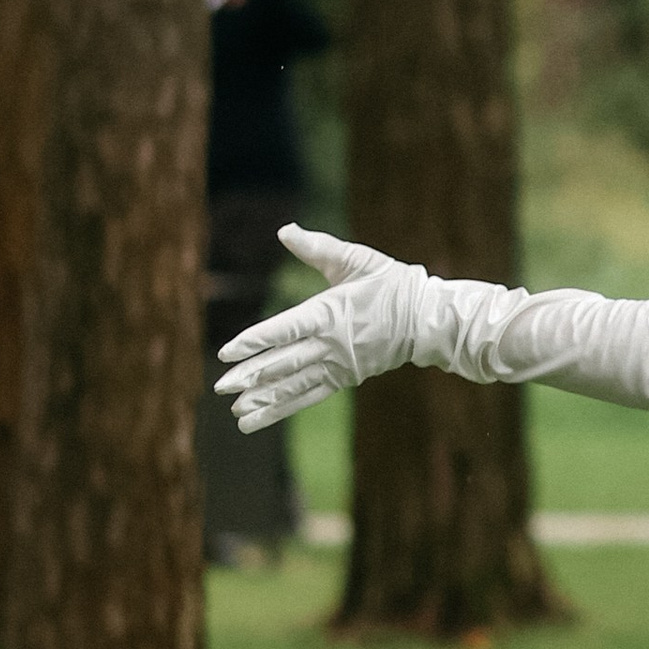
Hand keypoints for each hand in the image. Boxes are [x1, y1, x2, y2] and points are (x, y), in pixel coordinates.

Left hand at [216, 224, 423, 430]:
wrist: (427, 320)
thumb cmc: (391, 283)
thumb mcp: (357, 259)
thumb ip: (318, 248)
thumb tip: (284, 230)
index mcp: (329, 313)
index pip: (284, 329)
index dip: (254, 341)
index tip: (227, 352)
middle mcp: (331, 344)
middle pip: (284, 363)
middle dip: (251, 376)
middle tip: (221, 387)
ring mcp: (338, 364)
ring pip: (295, 385)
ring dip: (265, 399)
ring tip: (237, 410)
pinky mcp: (345, 377)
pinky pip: (309, 396)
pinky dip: (283, 407)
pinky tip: (259, 417)